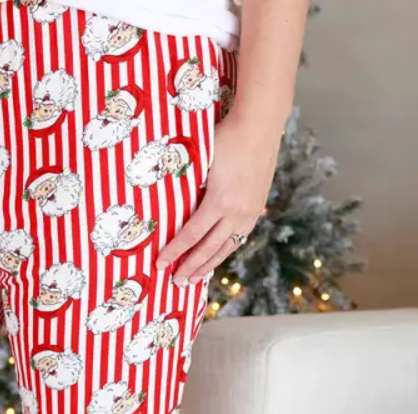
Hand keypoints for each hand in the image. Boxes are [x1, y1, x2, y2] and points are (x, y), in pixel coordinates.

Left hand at [155, 111, 280, 284]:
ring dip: (209, 265)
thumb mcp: (201, 164)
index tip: (160, 265)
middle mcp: (236, 212)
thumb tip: (170, 207)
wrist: (259, 124)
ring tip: (195, 279)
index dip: (174, 252)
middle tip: (176, 283)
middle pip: (208, 249)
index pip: (190, 235)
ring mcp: (249, 212)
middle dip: (190, 268)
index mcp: (219, 202)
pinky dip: (225, 251)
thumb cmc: (224, 138)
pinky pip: (238, 237)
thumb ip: (189, 189)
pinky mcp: (256, 208)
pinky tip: (216, 258)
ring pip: (226, 248)